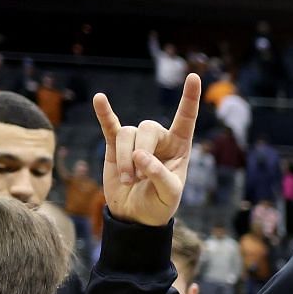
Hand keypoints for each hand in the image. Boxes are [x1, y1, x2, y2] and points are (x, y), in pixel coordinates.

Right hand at [92, 74, 200, 226]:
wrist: (135, 216)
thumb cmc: (159, 206)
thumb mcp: (169, 196)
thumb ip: (160, 176)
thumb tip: (140, 156)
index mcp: (180, 147)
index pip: (186, 119)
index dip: (189, 99)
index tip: (193, 77)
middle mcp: (160, 140)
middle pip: (147, 128)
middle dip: (140, 152)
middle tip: (138, 178)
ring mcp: (137, 141)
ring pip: (127, 134)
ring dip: (125, 158)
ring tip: (128, 181)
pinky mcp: (115, 146)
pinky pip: (109, 126)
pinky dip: (104, 113)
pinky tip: (99, 99)